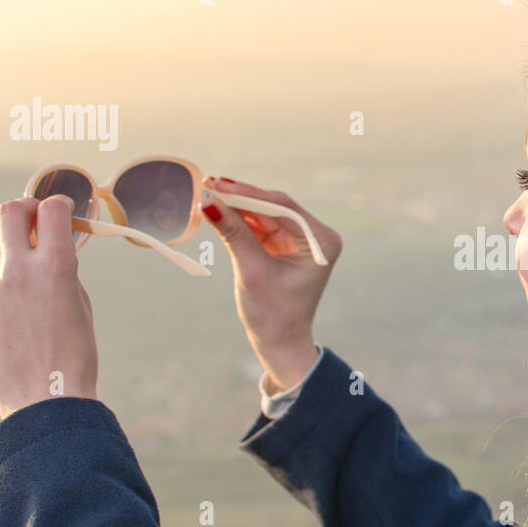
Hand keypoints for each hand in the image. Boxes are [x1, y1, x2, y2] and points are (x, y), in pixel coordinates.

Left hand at [0, 195, 98, 419]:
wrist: (43, 399)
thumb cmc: (73, 355)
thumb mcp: (80, 304)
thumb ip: (63, 270)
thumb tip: (51, 249)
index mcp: (54, 266)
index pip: (50, 210)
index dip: (59, 205)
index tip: (63, 211)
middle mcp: (17, 269)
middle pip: (9, 212)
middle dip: (24, 209)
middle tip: (34, 220)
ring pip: (0, 253)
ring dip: (15, 258)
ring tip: (31, 292)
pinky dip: (3, 289)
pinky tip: (17, 319)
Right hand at [201, 177, 341, 390]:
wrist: (279, 342)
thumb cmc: (272, 313)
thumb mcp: (252, 271)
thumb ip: (234, 234)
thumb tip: (209, 203)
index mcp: (320, 242)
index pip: (282, 207)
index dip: (248, 194)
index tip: (218, 185)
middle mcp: (315, 236)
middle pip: (273, 206)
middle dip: (240, 197)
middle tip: (208, 184)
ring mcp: (300, 240)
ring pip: (264, 213)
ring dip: (236, 206)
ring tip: (206, 195)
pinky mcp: (285, 245)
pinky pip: (260, 225)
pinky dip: (239, 219)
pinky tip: (217, 210)